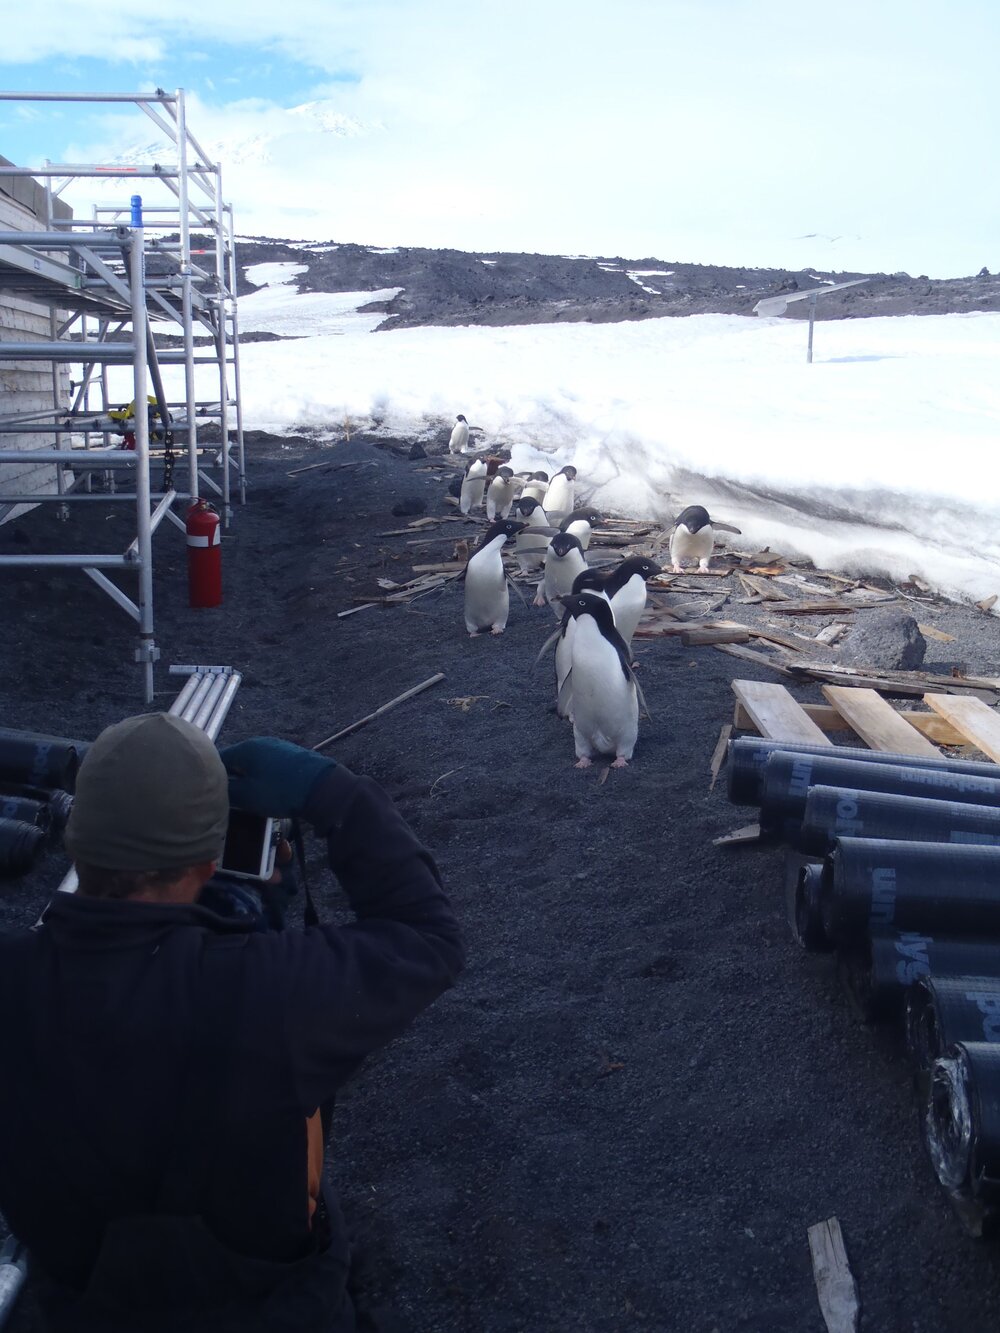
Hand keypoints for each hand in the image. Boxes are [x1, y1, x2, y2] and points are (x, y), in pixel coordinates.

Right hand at [220, 738, 334, 817]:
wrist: (322, 788)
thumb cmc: (281, 791)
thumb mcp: (248, 795)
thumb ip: (227, 791)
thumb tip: (216, 790)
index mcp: (246, 748)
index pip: (219, 759)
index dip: (212, 777)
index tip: (211, 793)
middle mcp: (261, 743)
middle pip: (237, 761)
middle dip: (231, 779)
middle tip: (229, 799)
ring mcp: (278, 748)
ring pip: (253, 764)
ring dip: (248, 780)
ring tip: (248, 798)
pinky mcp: (291, 756)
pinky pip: (268, 766)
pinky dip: (263, 778)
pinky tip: (267, 792)